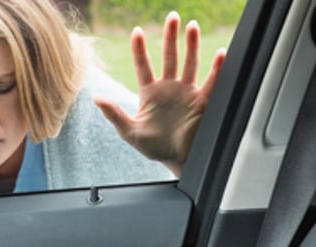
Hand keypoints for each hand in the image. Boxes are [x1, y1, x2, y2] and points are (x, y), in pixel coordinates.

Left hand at [94, 12, 225, 175]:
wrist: (177, 160)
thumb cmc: (154, 147)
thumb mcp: (130, 131)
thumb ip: (114, 114)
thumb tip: (96, 98)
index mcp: (150, 93)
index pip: (143, 64)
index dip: (140, 48)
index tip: (136, 31)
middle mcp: (169, 88)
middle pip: (169, 56)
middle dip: (171, 36)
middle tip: (172, 16)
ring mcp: (186, 92)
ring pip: (190, 62)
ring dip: (191, 44)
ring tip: (191, 26)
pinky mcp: (202, 101)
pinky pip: (211, 81)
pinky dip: (216, 68)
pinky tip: (220, 54)